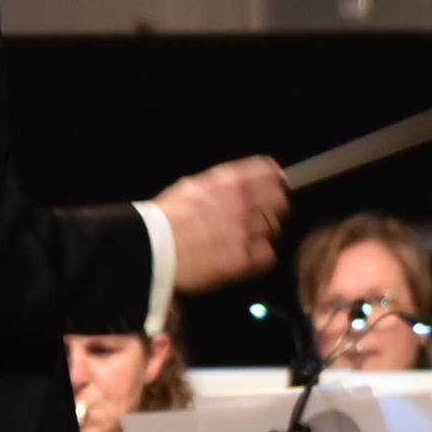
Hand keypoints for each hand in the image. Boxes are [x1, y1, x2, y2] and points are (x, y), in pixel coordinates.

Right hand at [154, 157, 290, 289]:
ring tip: (241, 239)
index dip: (275, 179)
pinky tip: (242, 256)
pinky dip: (259, 257)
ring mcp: (246, 231)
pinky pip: (268, 256)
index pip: (269, 172)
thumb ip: (222, 184)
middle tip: (261, 216)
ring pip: (274, 229)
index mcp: (228, 182)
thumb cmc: (164, 219)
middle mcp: (242, 203)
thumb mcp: (192, 187)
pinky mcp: (244, 259)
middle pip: (279, 201)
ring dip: (262, 233)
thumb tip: (243, 182)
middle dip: (272, 208)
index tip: (277, 184)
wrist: (151, 248)